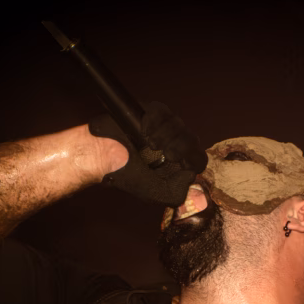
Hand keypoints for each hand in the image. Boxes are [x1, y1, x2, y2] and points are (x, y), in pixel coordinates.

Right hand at [88, 101, 207, 206]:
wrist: (103, 156)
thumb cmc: (127, 174)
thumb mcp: (154, 193)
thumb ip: (176, 193)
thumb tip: (191, 175)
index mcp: (178, 163)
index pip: (199, 158)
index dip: (193, 159)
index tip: (176, 162)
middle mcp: (174, 143)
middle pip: (192, 139)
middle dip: (178, 146)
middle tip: (162, 153)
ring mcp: (164, 126)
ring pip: (179, 124)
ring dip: (164, 135)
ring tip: (147, 143)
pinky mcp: (151, 111)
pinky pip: (162, 110)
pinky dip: (154, 120)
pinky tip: (143, 130)